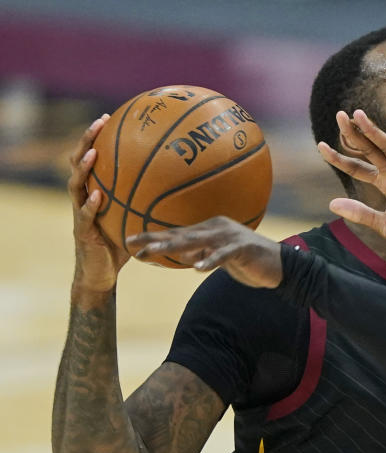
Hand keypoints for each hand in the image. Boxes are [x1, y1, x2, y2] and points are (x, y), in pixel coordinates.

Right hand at [69, 114, 130, 298]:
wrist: (101, 274)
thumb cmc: (121, 245)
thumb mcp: (135, 219)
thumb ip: (148, 204)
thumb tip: (181, 190)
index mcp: (94, 192)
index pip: (92, 158)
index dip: (96, 137)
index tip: (107, 117)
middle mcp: (82, 198)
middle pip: (78, 163)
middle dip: (87, 140)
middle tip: (99, 123)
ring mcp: (79, 214)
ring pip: (75, 186)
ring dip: (84, 168)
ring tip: (93, 153)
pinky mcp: (82, 232)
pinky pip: (86, 216)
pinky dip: (91, 205)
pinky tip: (98, 196)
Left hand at [126, 217, 282, 287]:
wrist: (282, 265)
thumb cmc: (250, 262)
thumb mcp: (220, 258)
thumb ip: (202, 254)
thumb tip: (182, 255)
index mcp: (210, 229)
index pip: (177, 233)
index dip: (153, 237)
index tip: (130, 241)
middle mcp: (217, 228)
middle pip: (182, 234)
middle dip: (155, 239)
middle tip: (132, 243)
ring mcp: (230, 237)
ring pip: (198, 241)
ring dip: (175, 247)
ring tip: (156, 251)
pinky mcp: (243, 248)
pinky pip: (223, 255)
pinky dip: (210, 261)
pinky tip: (198, 269)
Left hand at [318, 109, 385, 253]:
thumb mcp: (384, 225)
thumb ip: (361, 214)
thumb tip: (331, 204)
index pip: (359, 167)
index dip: (340, 158)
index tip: (321, 146)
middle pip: (371, 150)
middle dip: (355, 134)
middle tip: (339, 115)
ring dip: (375, 132)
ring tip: (359, 116)